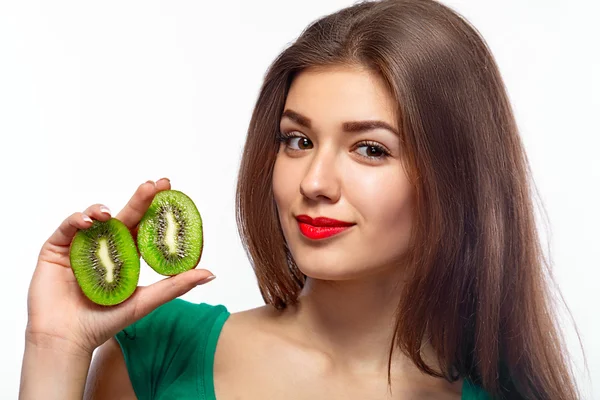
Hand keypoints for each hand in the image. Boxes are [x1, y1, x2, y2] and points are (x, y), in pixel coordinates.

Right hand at [25, 178, 214, 355]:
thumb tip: (210, 274)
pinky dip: (76, 220)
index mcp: (126, 255)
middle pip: (124, 216)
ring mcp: (80, 246)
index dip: (155, 208)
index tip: (170, 189)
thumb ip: (175, 285)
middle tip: (153, 185)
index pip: (143, 226)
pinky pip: (66, 228)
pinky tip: (87, 222)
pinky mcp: (55, 249)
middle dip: (139, 199)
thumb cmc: (105, 322)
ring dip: (102, 209)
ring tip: (109, 213)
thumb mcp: (146, 301)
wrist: (67, 340)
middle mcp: (105, 246)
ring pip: (94, 218)